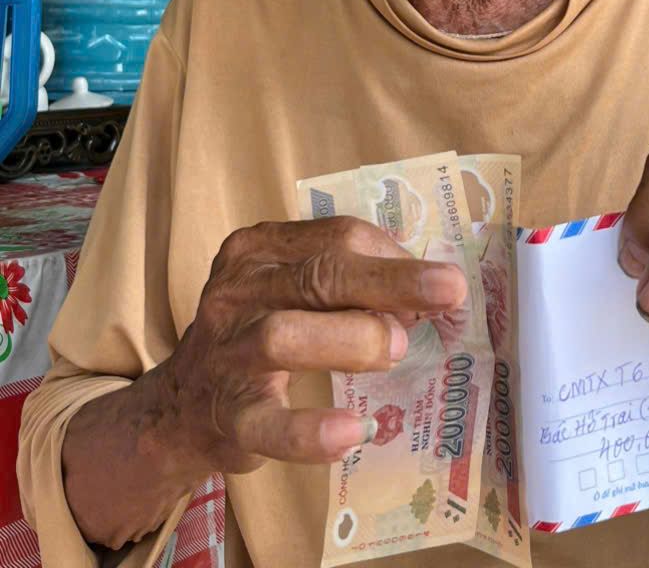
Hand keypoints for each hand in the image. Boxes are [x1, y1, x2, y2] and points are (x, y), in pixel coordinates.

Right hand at [161, 217, 465, 473]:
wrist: (181, 406)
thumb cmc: (258, 334)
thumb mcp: (292, 290)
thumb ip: (346, 284)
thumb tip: (426, 294)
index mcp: (259, 250)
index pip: (335, 237)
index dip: (393, 256)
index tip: (439, 280)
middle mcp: (237, 290)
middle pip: (317, 276)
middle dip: (390, 282)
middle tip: (448, 292)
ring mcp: (226, 352)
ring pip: (284, 336)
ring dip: (351, 340)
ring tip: (397, 351)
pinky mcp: (225, 415)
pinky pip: (266, 423)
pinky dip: (309, 431)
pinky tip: (352, 431)